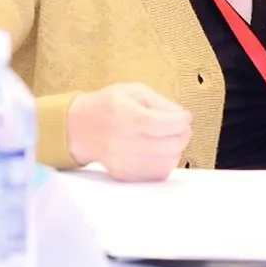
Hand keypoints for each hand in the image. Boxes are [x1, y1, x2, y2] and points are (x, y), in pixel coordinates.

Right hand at [66, 83, 191, 180]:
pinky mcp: (124, 174)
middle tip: (182, 127)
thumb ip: (160, 102)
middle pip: (169, 145)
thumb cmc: (108, 106)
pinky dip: (165, 162)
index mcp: (124, 115)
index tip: (186, 117)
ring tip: (170, 139)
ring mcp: (122, 161)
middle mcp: (122, 141)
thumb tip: (181, 117)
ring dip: (176, 150)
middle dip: (183, 135)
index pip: (162, 124)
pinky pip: (157, 174)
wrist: (79, 128)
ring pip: (166, 162)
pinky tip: (160, 151)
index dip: (181, 121)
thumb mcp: (133, 91)